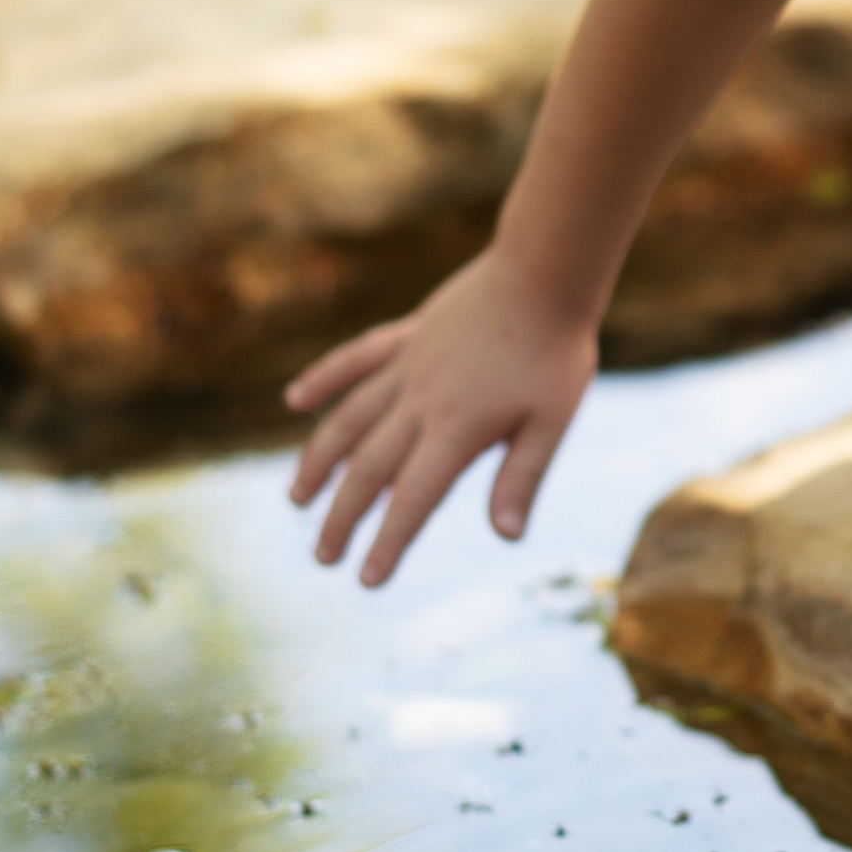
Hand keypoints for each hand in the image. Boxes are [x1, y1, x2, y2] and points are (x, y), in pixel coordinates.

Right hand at [286, 248, 598, 584]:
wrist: (544, 272)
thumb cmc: (556, 351)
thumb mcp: (551, 422)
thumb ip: (521, 478)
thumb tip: (505, 537)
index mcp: (457, 429)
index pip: (412, 499)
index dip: (388, 542)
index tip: (365, 579)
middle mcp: (420, 401)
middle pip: (369, 469)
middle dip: (343, 517)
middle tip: (322, 557)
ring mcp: (407, 365)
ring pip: (348, 419)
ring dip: (319, 463)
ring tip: (297, 499)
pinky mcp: (407, 335)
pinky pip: (354, 360)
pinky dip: (323, 381)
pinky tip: (295, 401)